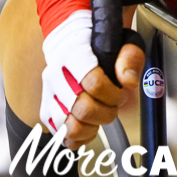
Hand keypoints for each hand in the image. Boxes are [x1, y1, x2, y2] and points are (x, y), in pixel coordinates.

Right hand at [39, 11, 143, 149]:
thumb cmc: (98, 42)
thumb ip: (130, 57)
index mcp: (73, 53)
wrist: (70, 39)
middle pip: (82, 109)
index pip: (93, 83)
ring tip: (100, 117)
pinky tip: (89, 126)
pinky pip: (60, 135)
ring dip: (91, 127)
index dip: (113, 95)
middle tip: (113, 106)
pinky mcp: (46, 108)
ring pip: (68, 126)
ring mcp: (49, 93)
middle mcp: (56, 74)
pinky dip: (78, 137)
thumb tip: (128, 81)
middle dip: (106, 113)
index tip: (121, 93)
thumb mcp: (123, 40)